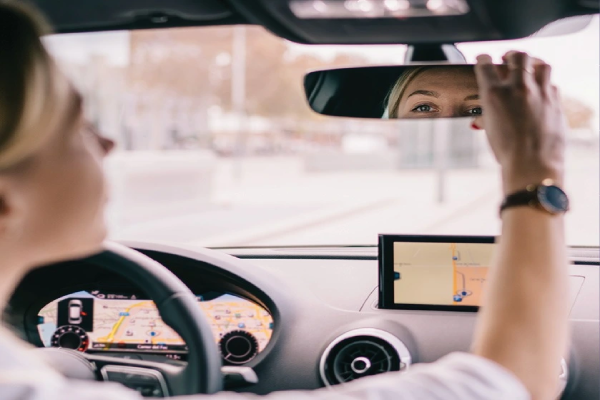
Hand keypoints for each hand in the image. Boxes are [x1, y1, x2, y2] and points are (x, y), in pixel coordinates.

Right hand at [474, 51, 566, 193]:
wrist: (532, 164)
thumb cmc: (507, 151)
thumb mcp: (490, 130)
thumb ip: (486, 117)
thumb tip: (482, 118)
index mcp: (495, 94)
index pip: (486, 63)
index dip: (483, 59)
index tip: (483, 60)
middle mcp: (518, 88)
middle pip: (518, 56)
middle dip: (511, 55)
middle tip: (508, 59)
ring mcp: (540, 93)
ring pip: (541, 64)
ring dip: (533, 64)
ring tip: (528, 69)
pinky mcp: (556, 101)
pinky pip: (553, 84)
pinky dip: (546, 85)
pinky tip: (541, 92)